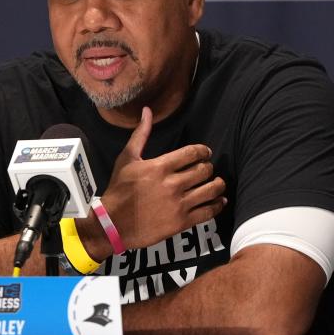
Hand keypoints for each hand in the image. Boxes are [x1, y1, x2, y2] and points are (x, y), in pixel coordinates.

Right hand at [97, 106, 226, 250]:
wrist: (113, 223)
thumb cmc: (119, 189)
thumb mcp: (127, 159)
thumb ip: (141, 134)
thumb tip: (147, 110)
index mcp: (161, 166)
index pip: (193, 153)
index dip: (204, 151)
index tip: (206, 153)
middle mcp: (173, 184)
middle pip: (204, 170)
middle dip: (209, 167)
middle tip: (207, 169)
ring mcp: (179, 204)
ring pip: (210, 190)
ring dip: (218, 185)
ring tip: (217, 183)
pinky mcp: (181, 222)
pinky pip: (207, 212)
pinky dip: (217, 205)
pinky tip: (219, 201)